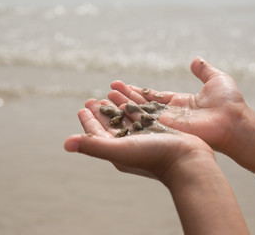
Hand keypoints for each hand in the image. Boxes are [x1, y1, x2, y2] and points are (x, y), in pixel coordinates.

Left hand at [64, 98, 214, 181]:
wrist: (189, 160)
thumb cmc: (154, 157)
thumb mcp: (120, 150)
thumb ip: (93, 146)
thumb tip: (65, 144)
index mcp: (117, 151)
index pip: (97, 134)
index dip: (88, 122)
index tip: (82, 107)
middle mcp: (129, 145)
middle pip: (110, 126)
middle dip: (101, 112)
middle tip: (92, 99)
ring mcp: (144, 139)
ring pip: (125, 119)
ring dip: (116, 106)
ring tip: (109, 93)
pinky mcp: (158, 132)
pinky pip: (141, 115)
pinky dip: (134, 106)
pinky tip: (130, 99)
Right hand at [108, 56, 247, 151]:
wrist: (233, 122)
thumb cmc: (229, 102)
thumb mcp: (216, 79)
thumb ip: (203, 70)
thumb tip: (195, 60)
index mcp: (180, 102)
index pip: (153, 96)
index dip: (138, 91)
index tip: (122, 85)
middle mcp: (170, 113)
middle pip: (142, 104)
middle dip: (125, 96)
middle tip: (109, 90)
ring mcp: (167, 122)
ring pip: (140, 112)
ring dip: (123, 104)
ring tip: (107, 97)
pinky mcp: (166, 128)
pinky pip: (145, 121)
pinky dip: (130, 115)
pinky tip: (116, 109)